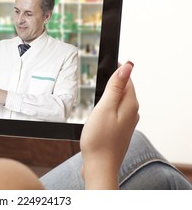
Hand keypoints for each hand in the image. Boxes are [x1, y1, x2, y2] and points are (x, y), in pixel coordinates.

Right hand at [80, 61, 138, 188]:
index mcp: (130, 104)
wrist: (99, 166)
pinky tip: (98, 111)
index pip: (127, 79)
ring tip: (96, 92)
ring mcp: (126, 123)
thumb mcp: (104, 107)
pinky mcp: (119, 130)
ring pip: (119, 101)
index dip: (116, 69)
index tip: (104, 62)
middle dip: (113, 81)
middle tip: (98, 74)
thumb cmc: (99, 139)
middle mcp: (132, 113)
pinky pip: (116, 111)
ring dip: (109, 94)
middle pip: (124, 89)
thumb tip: (127, 66)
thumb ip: (115, 87)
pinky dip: (108, 107)